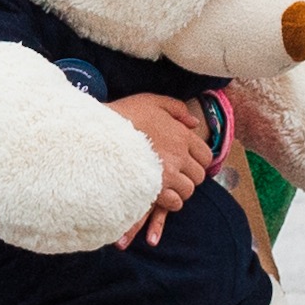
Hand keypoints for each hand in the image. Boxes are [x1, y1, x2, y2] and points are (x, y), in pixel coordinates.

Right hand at [105, 93, 218, 241]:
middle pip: (198, 176)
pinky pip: (175, 203)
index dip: (197, 160)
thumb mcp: (151, 101)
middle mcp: (179, 156)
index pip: (206, 156)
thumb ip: (177, 108)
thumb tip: (194, 123)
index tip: (185, 160)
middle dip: (188, 175)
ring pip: (188, 190)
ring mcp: (167, 174)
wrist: (98, 133)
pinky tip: (160, 195)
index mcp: (181, 136)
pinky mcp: (154, 189)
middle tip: (174, 173)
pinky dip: (170, 201)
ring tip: (166, 185)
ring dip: (179, 189)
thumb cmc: (123, 115)